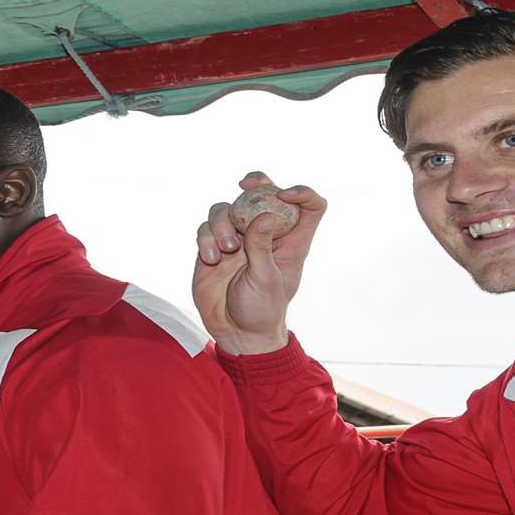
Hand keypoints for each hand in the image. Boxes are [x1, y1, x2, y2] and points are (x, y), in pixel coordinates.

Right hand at [191, 171, 327, 354]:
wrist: (235, 332)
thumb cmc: (261, 311)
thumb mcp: (266, 280)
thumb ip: (262, 248)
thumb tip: (265, 215)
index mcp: (291, 241)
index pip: (309, 206)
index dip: (301, 193)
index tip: (284, 195)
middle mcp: (264, 234)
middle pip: (264, 192)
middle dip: (256, 182)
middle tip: (245, 185)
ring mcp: (237, 239)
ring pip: (227, 208)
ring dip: (223, 222)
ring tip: (225, 250)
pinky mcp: (213, 247)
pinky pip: (206, 228)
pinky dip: (206, 238)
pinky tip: (211, 259)